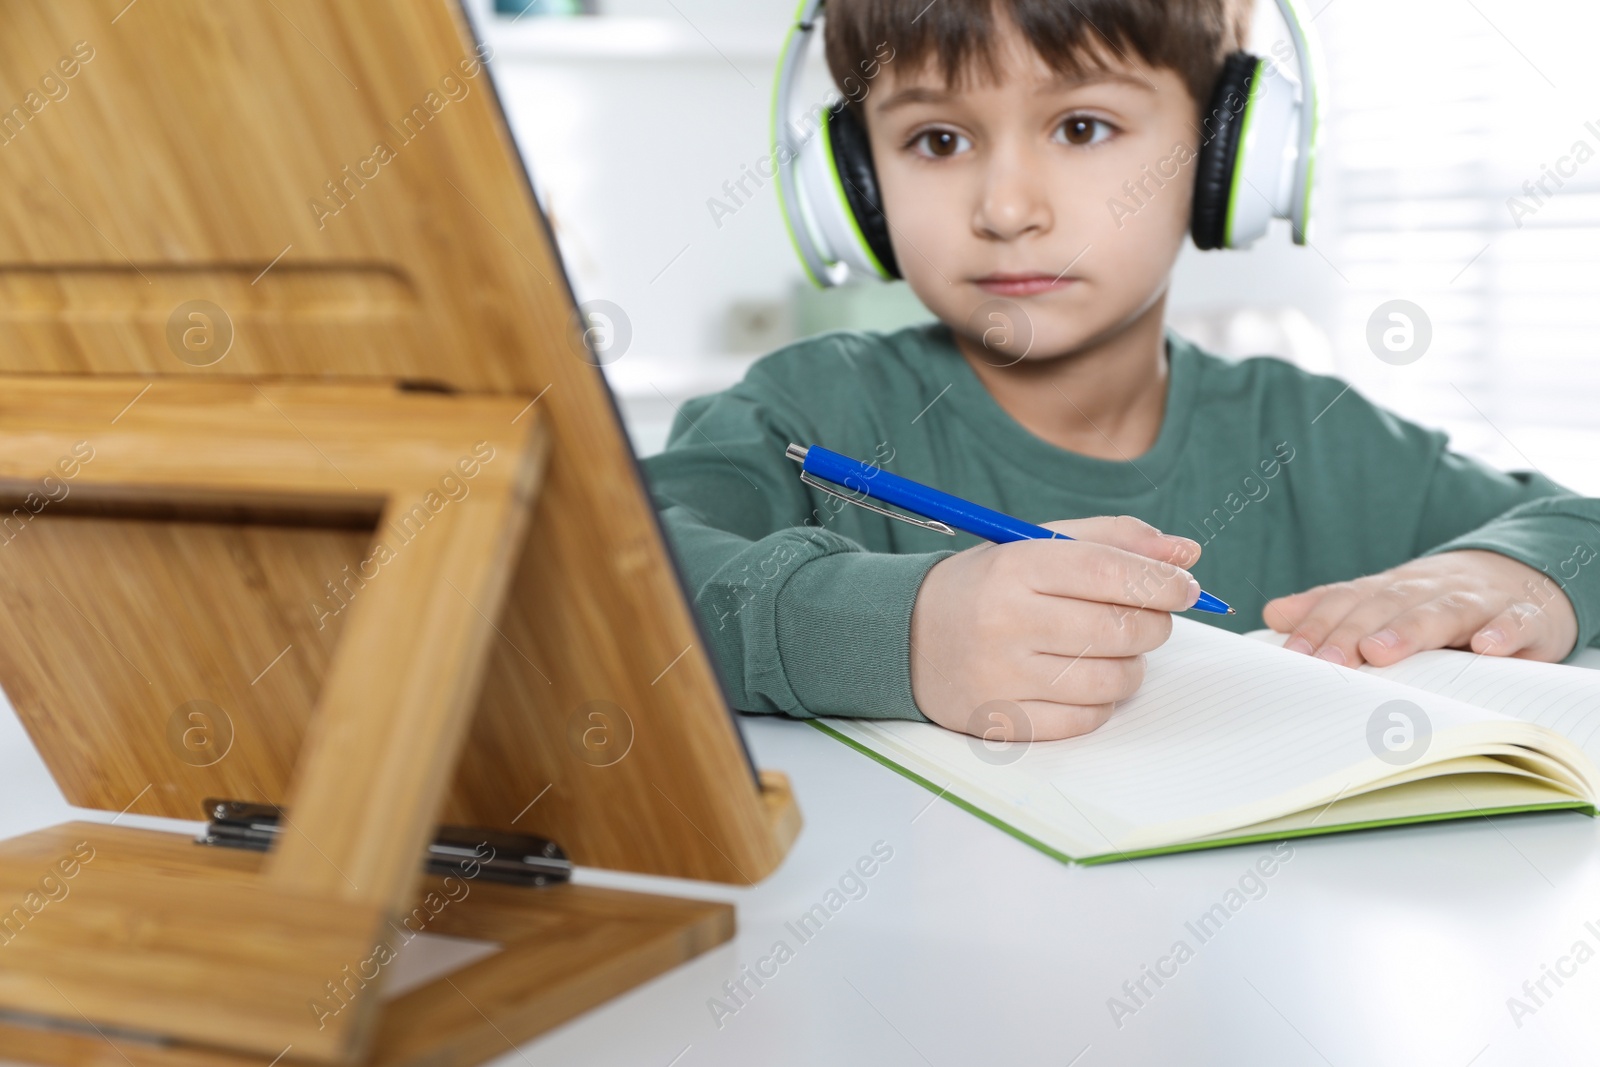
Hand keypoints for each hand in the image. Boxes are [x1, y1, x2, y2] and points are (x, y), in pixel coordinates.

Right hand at [909, 515, 1201, 741]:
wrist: (908, 636)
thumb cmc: (988, 587)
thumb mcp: (1038, 545)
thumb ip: (1113, 540)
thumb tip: (1185, 554)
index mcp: (1014, 567)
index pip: (1108, 571)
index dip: (1161, 581)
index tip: (1186, 587)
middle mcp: (1005, 621)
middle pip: (1117, 629)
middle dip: (1153, 623)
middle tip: (1150, 618)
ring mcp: (1001, 676)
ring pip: (1110, 680)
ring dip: (1132, 666)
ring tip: (1115, 650)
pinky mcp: (1002, 721)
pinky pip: (1085, 720)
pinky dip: (1102, 702)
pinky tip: (1087, 681)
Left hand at [1263, 549, 1576, 667]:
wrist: (1520, 577)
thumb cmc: (1437, 601)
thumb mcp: (1384, 600)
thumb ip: (1332, 609)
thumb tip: (1273, 614)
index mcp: (1391, 589)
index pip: (1348, 602)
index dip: (1319, 625)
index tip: (1293, 656)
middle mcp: (1430, 590)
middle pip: (1387, 607)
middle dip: (1352, 633)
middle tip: (1328, 662)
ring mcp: (1479, 601)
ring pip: (1442, 612)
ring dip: (1409, 630)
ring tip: (1380, 652)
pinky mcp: (1527, 617)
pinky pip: (1516, 622)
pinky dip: (1503, 632)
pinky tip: (1486, 647)